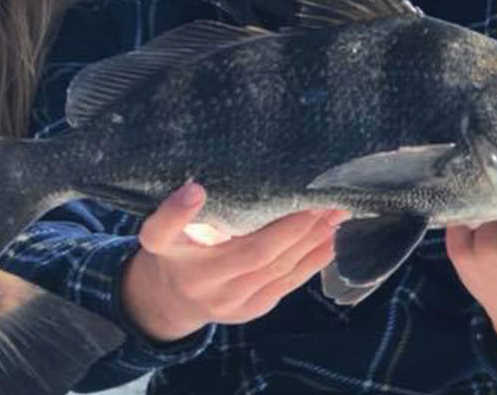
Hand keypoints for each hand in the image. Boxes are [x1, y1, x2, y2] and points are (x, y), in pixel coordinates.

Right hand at [121, 182, 344, 342]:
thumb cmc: (176, 252)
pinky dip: (312, 260)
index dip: (178, 212)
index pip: (165, 232)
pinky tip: (330, 240)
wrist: (175, 301)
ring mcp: (228, 301)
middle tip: (321, 199)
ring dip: (311, 240)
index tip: (196, 189)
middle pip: (252, 252)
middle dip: (293, 225)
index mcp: (169, 252)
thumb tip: (197, 187)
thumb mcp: (162, 228)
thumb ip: (174, 211)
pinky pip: (287, 283)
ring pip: (277, 268)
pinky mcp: (252, 310)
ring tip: (335, 213)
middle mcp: (199, 280)